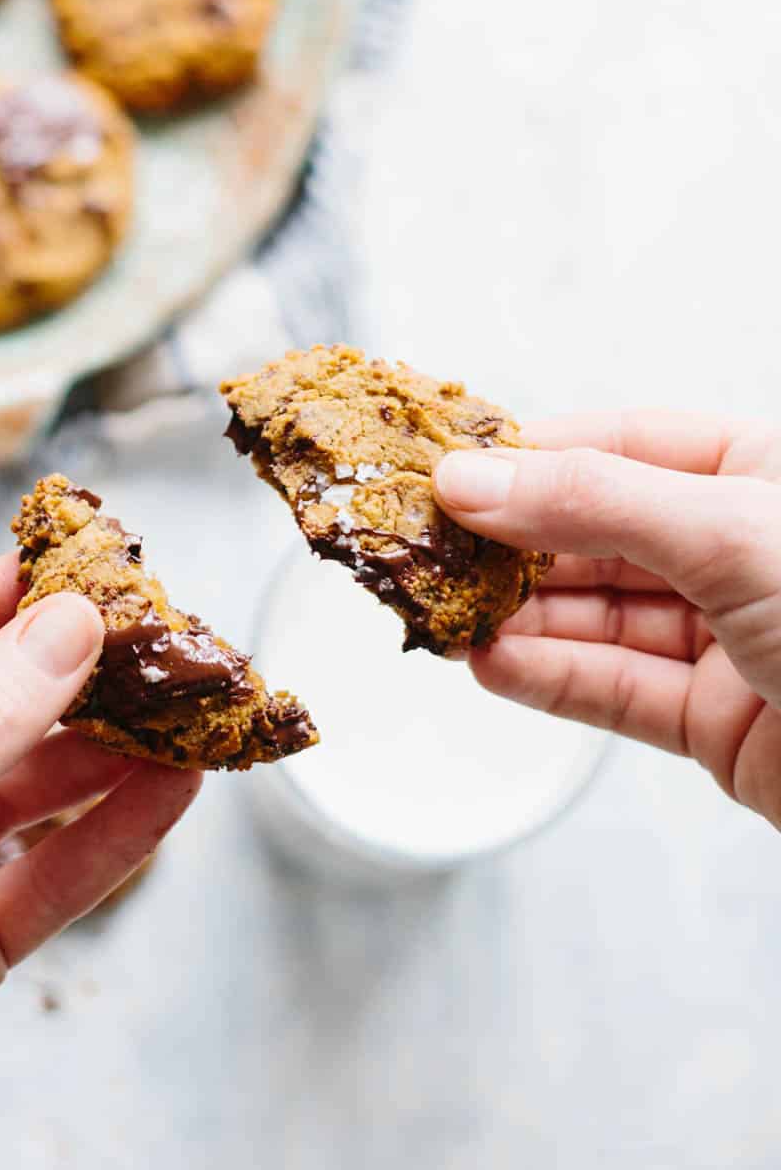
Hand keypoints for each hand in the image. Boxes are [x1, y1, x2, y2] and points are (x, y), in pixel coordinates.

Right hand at [433, 411, 780, 829]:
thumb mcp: (731, 530)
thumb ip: (593, 502)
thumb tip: (472, 479)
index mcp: (762, 473)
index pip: (623, 444)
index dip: (533, 455)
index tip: (447, 468)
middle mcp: (742, 549)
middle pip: (599, 531)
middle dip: (512, 541)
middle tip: (422, 546)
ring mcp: (730, 640)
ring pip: (599, 616)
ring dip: (517, 614)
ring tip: (439, 608)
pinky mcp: (719, 725)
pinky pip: (616, 692)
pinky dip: (549, 679)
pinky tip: (489, 662)